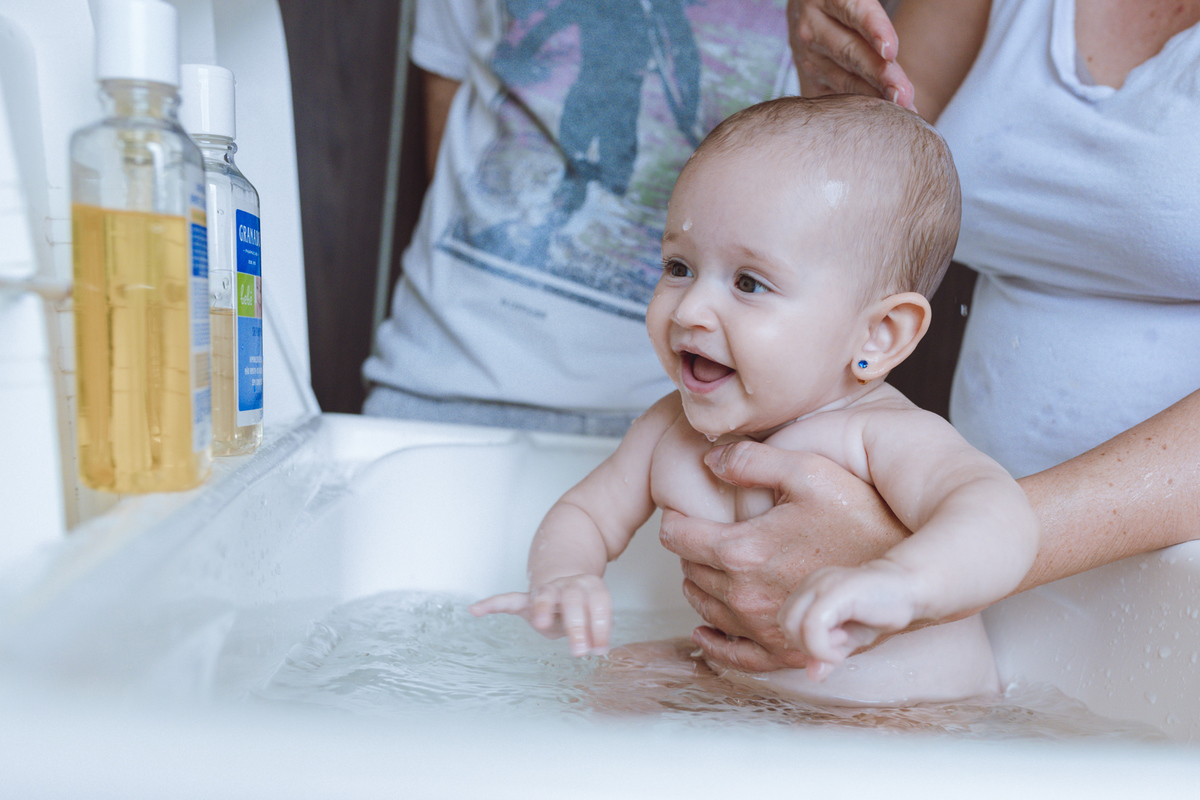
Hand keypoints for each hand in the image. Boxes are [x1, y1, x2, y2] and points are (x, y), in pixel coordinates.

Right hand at [469, 574, 612, 656]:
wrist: (567, 585)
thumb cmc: (582, 608)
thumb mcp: (593, 618)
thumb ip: (594, 631)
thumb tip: (595, 649)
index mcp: (590, 587)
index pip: (598, 604)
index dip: (600, 628)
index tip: (600, 650)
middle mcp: (569, 584)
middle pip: (573, 600)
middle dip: (577, 626)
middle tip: (579, 652)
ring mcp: (547, 590)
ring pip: (544, 596)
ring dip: (543, 610)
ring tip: (540, 624)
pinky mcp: (527, 599)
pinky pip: (508, 599)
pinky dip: (492, 604)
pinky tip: (475, 610)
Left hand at [657, 441, 907, 671]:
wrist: (911, 566)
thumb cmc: (863, 515)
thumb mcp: (809, 471)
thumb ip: (752, 460)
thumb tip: (708, 457)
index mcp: (743, 551)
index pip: (678, 537)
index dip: (676, 519)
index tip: (682, 511)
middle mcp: (746, 596)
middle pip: (690, 571)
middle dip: (691, 550)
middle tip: (703, 534)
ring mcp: (764, 630)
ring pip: (705, 609)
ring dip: (701, 586)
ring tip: (711, 567)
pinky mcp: (785, 653)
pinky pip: (734, 656)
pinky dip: (714, 643)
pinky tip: (707, 632)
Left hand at [778, 560, 917, 680]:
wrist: (909, 588)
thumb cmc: (880, 609)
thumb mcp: (850, 637)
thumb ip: (828, 653)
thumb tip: (813, 676)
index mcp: (810, 590)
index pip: (788, 621)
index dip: (803, 642)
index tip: (831, 648)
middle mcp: (812, 583)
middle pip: (786, 622)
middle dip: (807, 645)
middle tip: (837, 648)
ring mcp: (822, 584)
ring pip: (795, 623)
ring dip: (815, 645)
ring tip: (843, 642)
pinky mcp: (836, 591)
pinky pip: (812, 624)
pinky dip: (822, 645)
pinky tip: (844, 643)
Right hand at [787, 0, 915, 109]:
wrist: (808, 8)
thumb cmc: (846, 0)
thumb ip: (870, 7)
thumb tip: (893, 34)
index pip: (854, 11)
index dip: (874, 29)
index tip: (891, 50)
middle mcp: (812, 28)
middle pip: (851, 52)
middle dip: (880, 75)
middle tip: (904, 94)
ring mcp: (809, 57)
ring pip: (845, 79)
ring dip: (874, 97)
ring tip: (903, 108)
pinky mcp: (810, 78)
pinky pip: (836, 97)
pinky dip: (860, 108)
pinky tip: (882, 120)